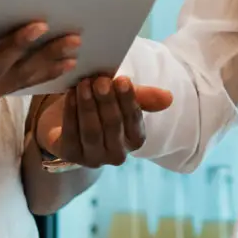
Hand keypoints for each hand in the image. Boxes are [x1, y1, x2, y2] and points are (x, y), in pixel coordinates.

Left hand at [33, 75, 173, 168]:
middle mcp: (117, 154)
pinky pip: (72, 133)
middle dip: (107, 101)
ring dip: (88, 106)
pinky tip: (71, 94)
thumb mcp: (120, 98)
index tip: (122, 79)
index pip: (134, 120)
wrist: (69, 119)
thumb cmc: (101, 106)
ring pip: (92, 131)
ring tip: (84, 84)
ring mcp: (93, 158)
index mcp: (135, 140)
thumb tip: (168, 98)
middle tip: (101, 80)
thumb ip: (142, 96)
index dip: (128, 99)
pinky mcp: (71, 155)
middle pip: (113, 125)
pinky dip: (71, 112)